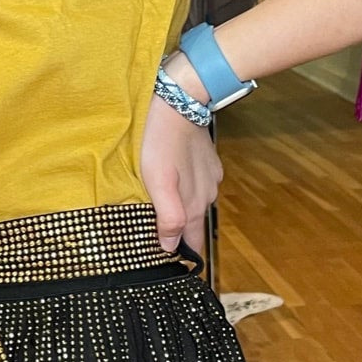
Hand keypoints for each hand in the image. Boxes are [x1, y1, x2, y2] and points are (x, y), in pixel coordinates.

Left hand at [140, 54, 223, 252]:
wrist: (180, 100)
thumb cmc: (161, 143)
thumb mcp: (159, 182)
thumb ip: (168, 216)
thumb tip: (170, 248)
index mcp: (195, 205)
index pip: (192, 244)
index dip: (179, 255)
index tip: (163, 261)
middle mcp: (207, 195)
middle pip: (191, 224)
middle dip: (176, 233)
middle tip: (152, 233)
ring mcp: (210, 177)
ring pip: (194, 202)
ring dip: (179, 208)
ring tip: (157, 207)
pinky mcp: (208, 161)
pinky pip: (196, 183)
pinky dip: (184, 187)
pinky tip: (171, 179)